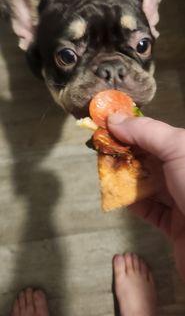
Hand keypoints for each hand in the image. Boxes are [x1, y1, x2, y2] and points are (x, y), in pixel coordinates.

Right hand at [108, 114, 184, 280]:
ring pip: (149, 185)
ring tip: (106, 174)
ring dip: (127, 180)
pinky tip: (120, 198)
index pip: (156, 135)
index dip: (131, 130)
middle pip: (151, 160)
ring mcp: (182, 200)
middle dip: (126, 156)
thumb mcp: (176, 148)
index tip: (107, 128)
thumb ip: (146, 131)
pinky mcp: (175, 225)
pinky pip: (151, 211)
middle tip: (103, 153)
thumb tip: (114, 119)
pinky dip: (134, 205)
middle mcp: (184, 174)